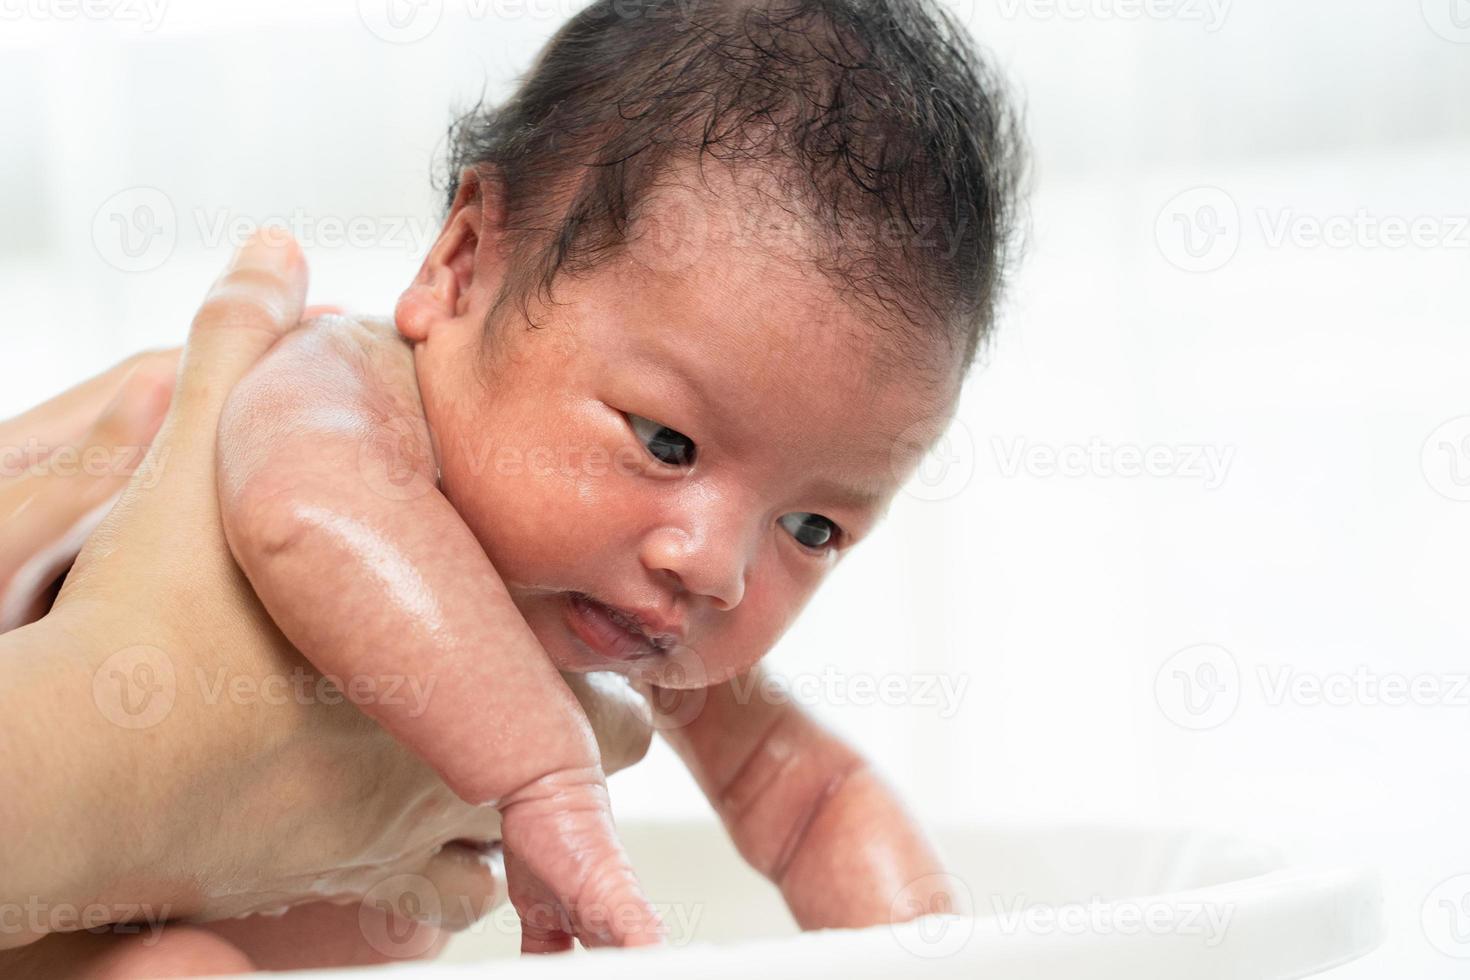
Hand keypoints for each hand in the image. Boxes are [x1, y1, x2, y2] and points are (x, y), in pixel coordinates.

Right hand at [0, 230, 653, 960]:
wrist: (68, 769)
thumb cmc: (146, 621)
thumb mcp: (198, 461)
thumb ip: (244, 348)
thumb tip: (272, 252)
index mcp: (453, 669)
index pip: (603, 699)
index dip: (600, 677)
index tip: (577, 654)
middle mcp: (445, 769)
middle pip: (578, 776)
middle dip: (562, 742)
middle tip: (522, 707)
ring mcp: (391, 846)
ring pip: (503, 857)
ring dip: (491, 818)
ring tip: (459, 773)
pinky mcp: (328, 896)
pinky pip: (426, 917)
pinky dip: (426, 888)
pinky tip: (392, 848)